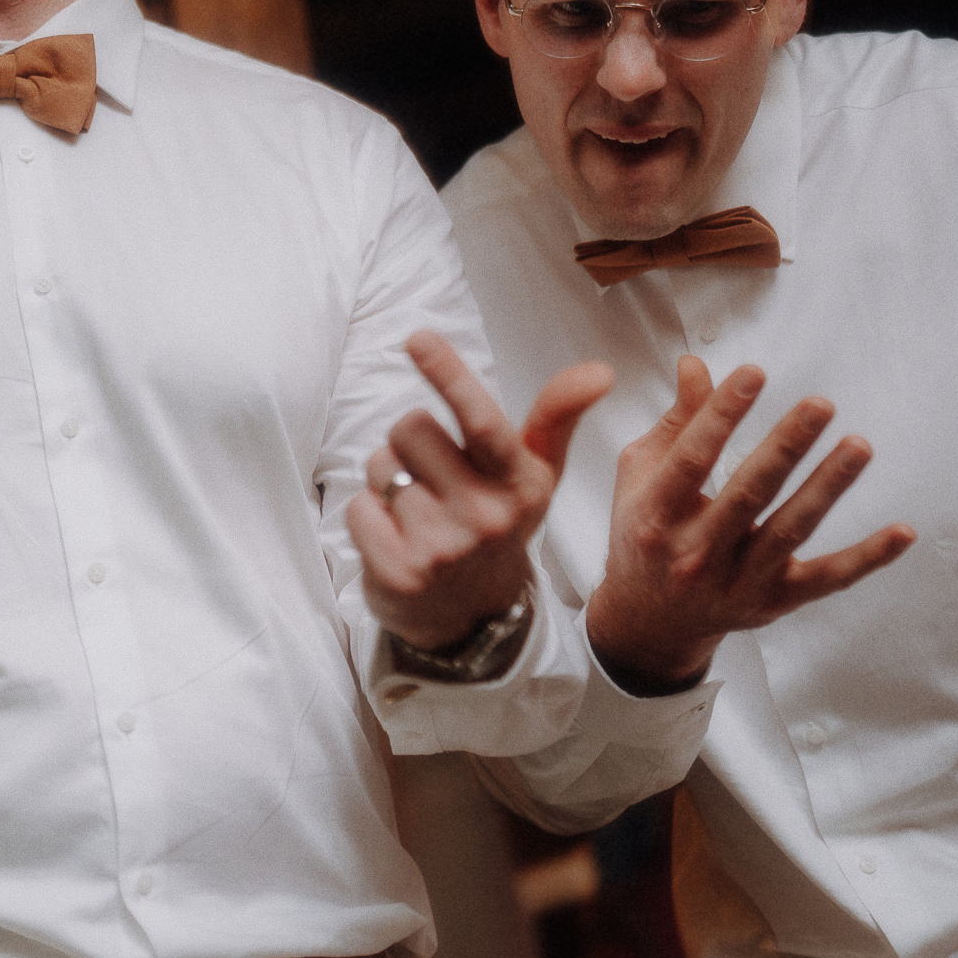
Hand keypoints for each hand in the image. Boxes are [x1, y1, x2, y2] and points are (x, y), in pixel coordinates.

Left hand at [349, 331, 613, 650]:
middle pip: (409, 427)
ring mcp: (442, 548)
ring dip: (388, 481)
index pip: (482, 420)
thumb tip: (600, 370)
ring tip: (417, 512)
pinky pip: (357, 507)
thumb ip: (557, 417)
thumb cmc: (498, 525)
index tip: (417, 338)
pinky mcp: (399, 573)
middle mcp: (486, 517)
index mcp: (519, 484)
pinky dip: (367, 515)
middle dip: (411, 445)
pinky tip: (395, 538)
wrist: (475, 619)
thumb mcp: (534, 475)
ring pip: (380, 466)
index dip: (449, 374)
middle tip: (433, 480)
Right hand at [588, 357, 915, 692]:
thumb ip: (677, 422)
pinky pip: (827, 578)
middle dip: (786, 447)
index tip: (753, 374)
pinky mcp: (774, 601)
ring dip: (827, 487)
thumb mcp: (641, 476)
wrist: (649, 621)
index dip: (721, 414)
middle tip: (820, 405)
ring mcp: (737, 582)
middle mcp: (694, 555)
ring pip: (789, 531)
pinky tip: (902, 531)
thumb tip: (695, 365)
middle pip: (747, 494)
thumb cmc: (646, 535)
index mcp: (654, 517)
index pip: (691, 460)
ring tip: (859, 445)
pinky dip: (867, 558)